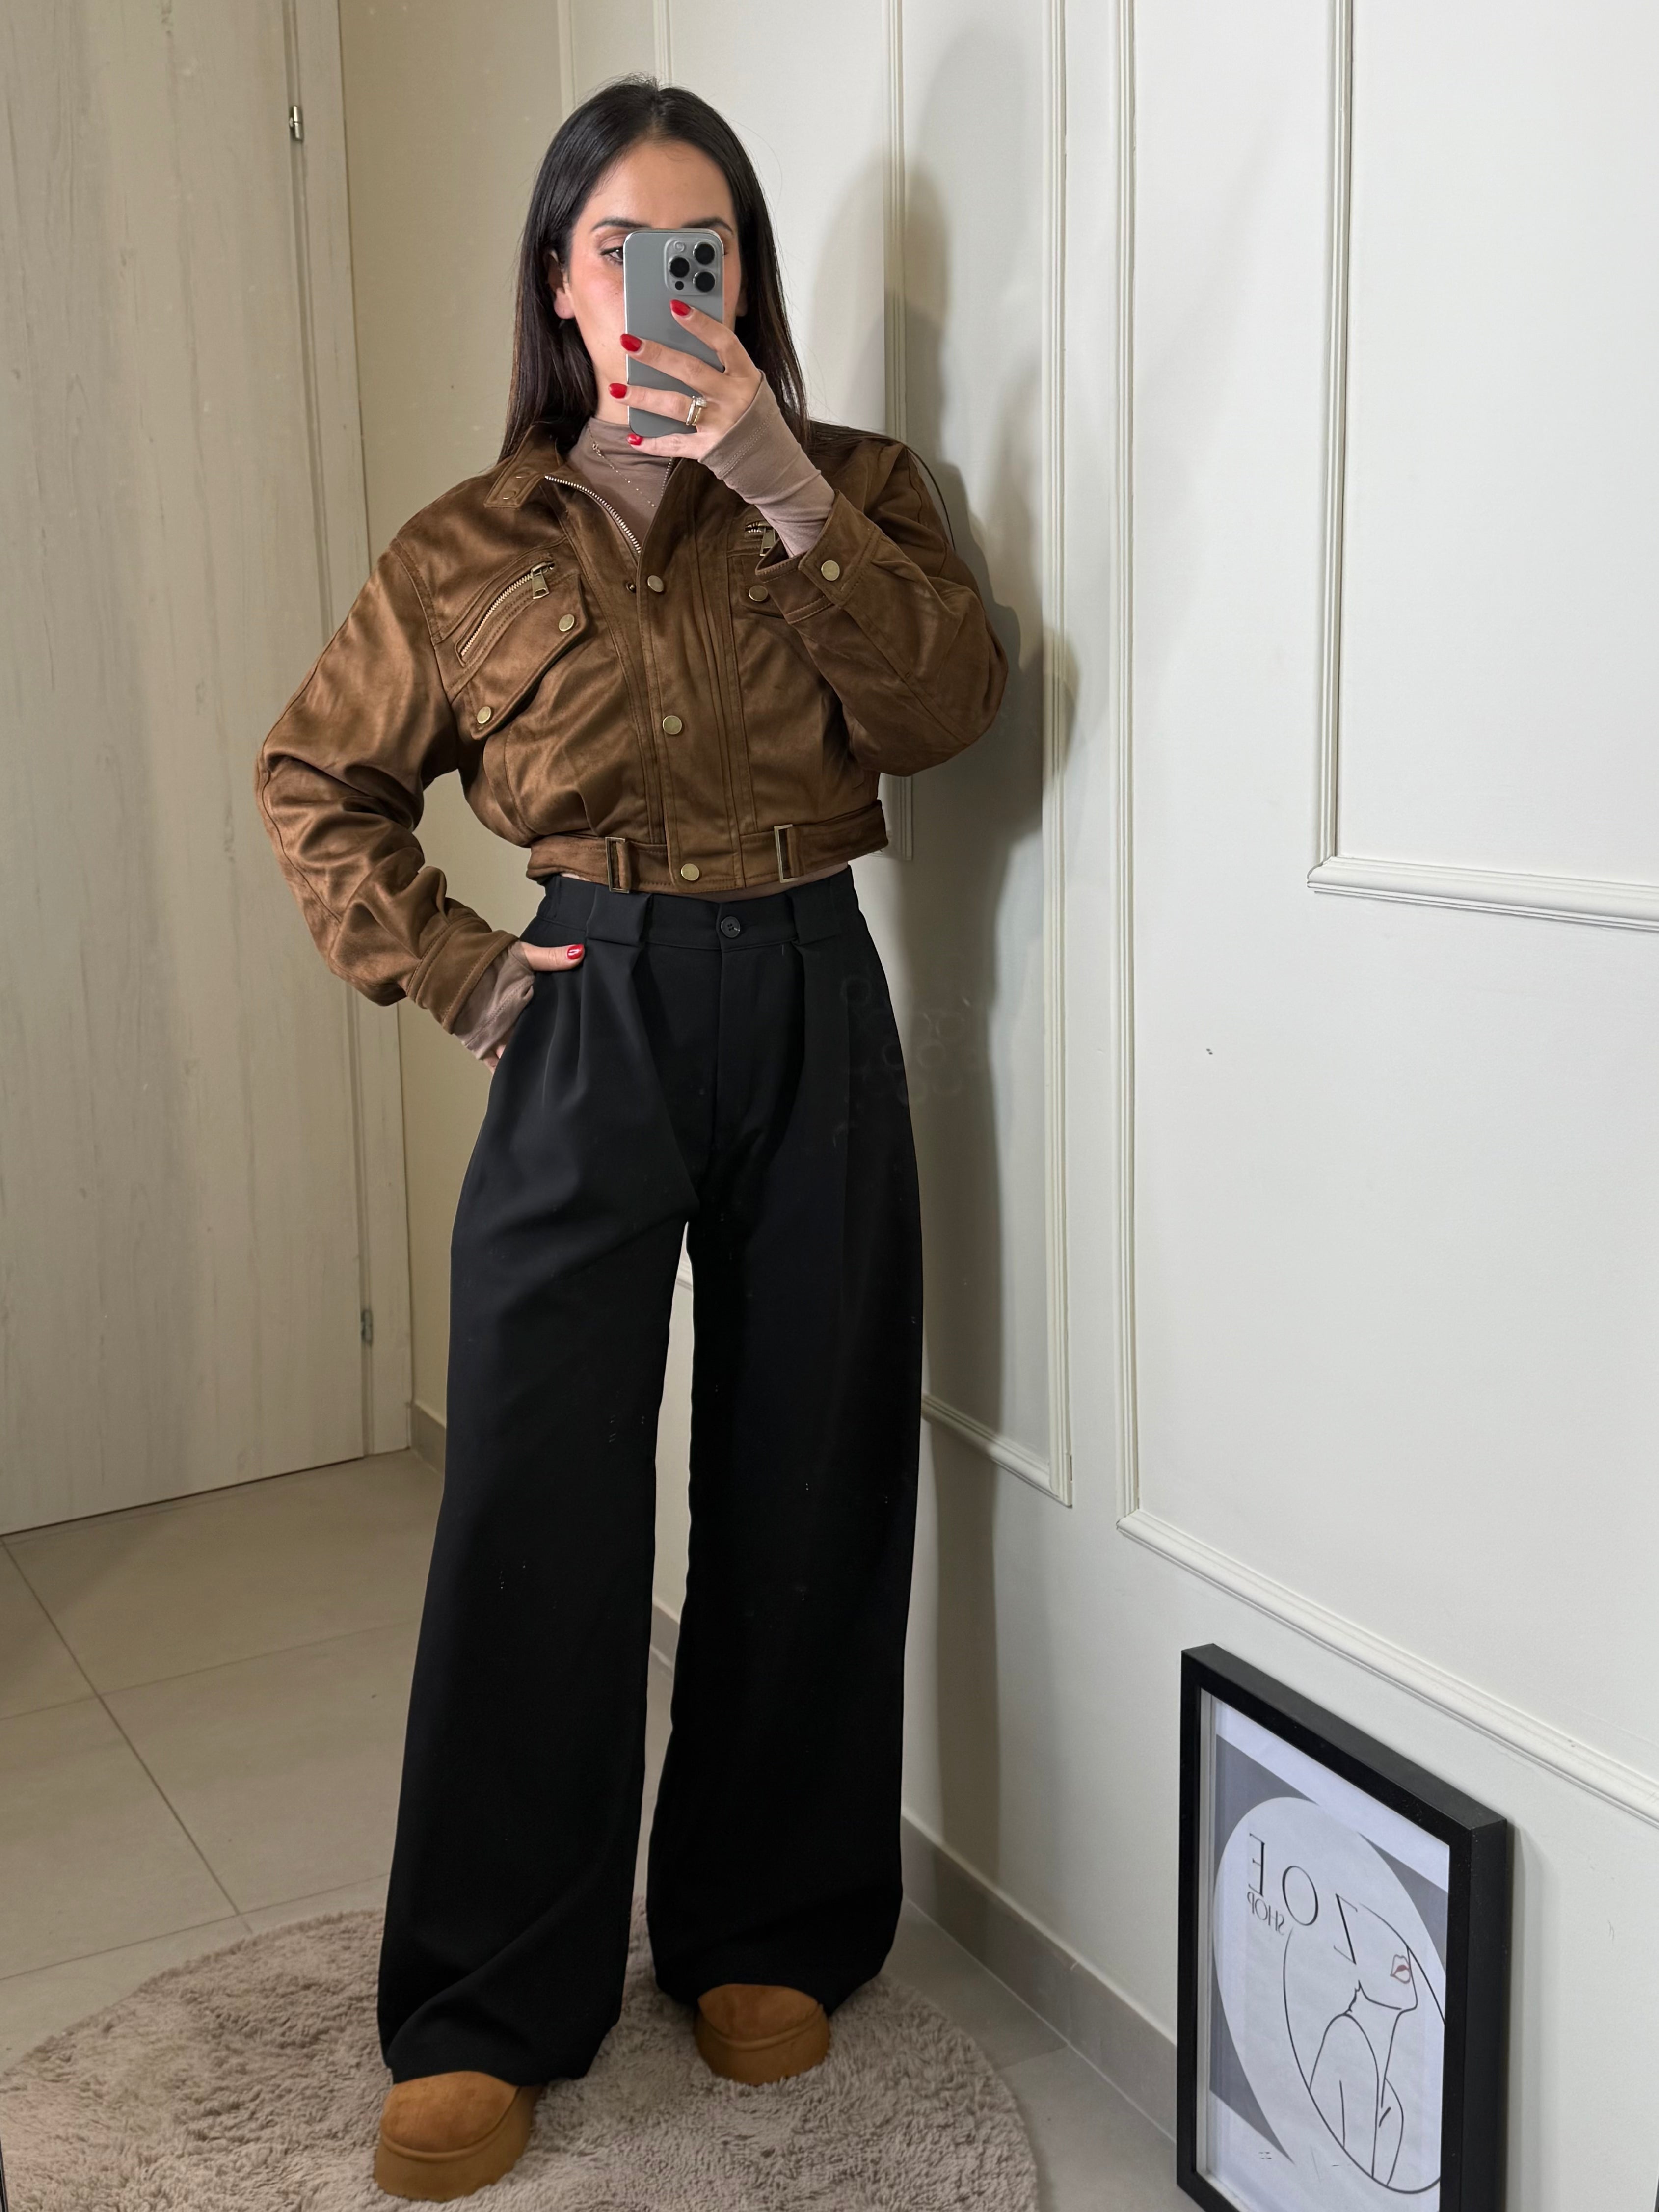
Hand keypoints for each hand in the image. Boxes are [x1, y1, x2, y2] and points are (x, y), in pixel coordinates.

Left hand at [459, 940, 584, 1069]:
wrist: (453, 966)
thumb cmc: (490, 958)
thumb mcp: (525, 955)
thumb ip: (551, 958)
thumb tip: (580, 953)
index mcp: (532, 1002)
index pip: (553, 1019)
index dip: (566, 1027)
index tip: (581, 1036)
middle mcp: (519, 1022)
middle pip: (538, 1040)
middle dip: (549, 1050)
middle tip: (568, 1062)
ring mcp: (502, 1036)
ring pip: (520, 1056)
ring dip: (530, 1065)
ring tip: (548, 1078)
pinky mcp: (484, 1047)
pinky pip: (498, 1067)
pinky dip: (506, 1075)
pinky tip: (520, 1084)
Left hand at [612, 299, 762, 456]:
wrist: (771, 455)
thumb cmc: (750, 408)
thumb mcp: (744, 379)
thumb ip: (720, 360)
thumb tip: (679, 334)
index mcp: (744, 374)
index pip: (724, 342)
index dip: (700, 323)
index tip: (675, 306)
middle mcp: (733, 397)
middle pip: (691, 371)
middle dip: (658, 355)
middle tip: (629, 342)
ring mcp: (721, 424)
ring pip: (676, 406)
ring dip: (644, 397)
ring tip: (617, 390)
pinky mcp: (709, 448)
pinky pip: (676, 444)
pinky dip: (653, 444)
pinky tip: (633, 438)